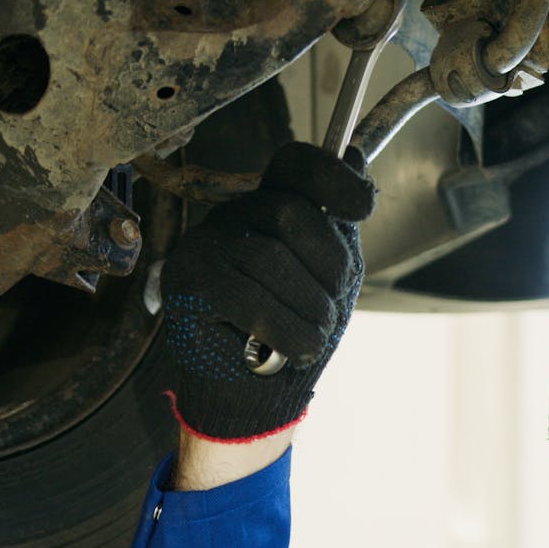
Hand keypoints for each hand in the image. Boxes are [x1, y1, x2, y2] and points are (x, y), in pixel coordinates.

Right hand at [159, 142, 376, 441]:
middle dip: (329, 267)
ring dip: (309, 308)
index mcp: (271, 206)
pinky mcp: (187, 282)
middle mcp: (234, 216)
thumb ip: (339, 223)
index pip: (297, 164)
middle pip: (292, 211)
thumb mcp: (331, 274)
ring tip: (311, 335)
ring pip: (271, 258)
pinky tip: (294, 350)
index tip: (361, 208)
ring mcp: (205, 245)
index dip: (334, 177)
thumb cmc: (293, 330)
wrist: (254, 394)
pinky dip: (286, 330)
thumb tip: (352, 153)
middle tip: (330, 309)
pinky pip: (248, 297)